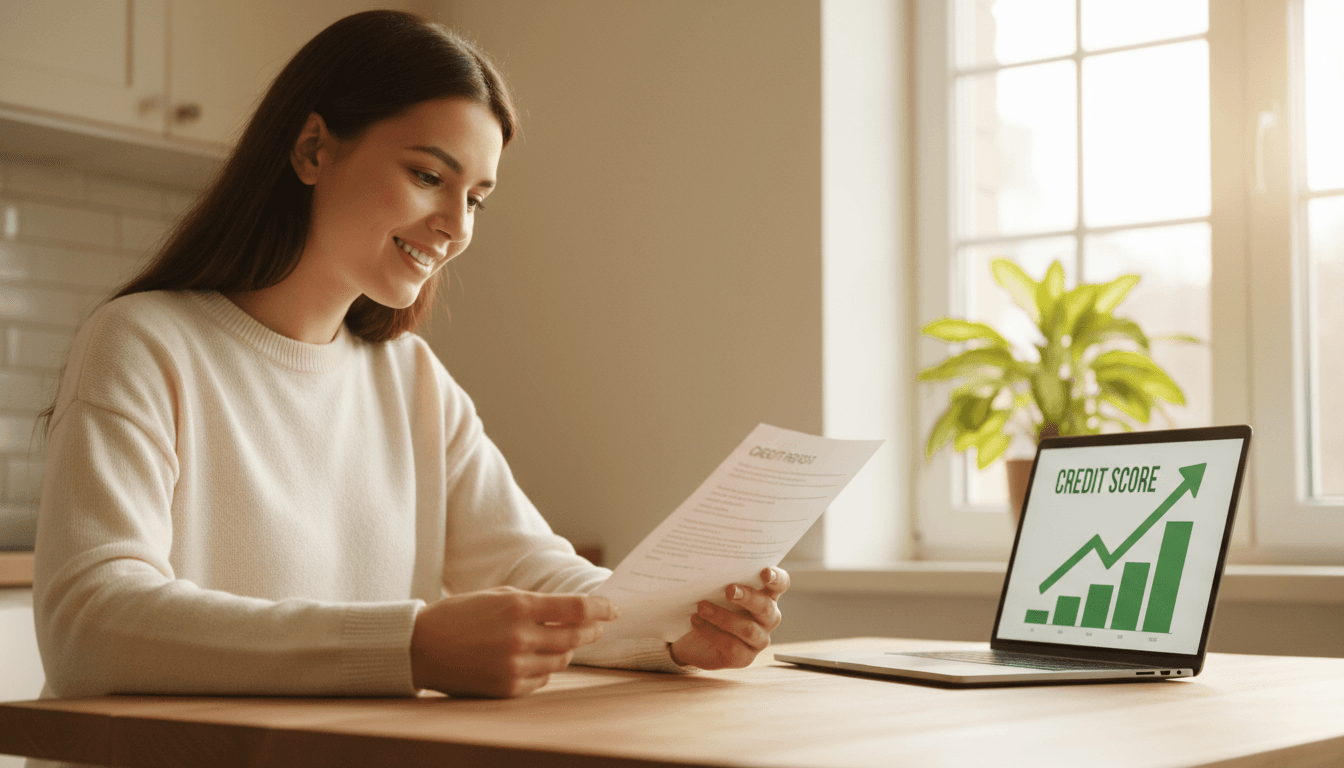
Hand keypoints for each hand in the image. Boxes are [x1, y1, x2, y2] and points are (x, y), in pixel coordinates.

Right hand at [409, 587, 618, 697]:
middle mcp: (520, 637)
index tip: (614, 609)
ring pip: (561, 659)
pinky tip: (536, 658)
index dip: (601, 608)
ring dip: (567, 649)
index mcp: (518, 607)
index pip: (576, 609)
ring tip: (561, 640)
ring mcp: (514, 666)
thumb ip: (535, 602)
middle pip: (575, 636)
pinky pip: (543, 679)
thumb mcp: (497, 595)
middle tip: (598, 626)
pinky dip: (545, 668)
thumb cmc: (460, 615)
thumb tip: (573, 609)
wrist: (421, 648)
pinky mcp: (508, 689)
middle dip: (592, 630)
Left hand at [668, 567, 789, 668]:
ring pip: (749, 629)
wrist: (692, 638)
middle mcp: (767, 618)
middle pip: (766, 607)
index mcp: (765, 595)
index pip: (780, 584)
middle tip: (729, 590)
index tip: (765, 573)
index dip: (777, 578)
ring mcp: (758, 640)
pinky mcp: (744, 658)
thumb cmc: (710, 605)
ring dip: (724, 617)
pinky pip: (732, 646)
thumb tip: (709, 563)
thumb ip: (721, 578)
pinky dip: (712, 633)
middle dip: (748, 597)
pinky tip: (697, 622)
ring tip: (702, 607)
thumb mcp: (715, 589)